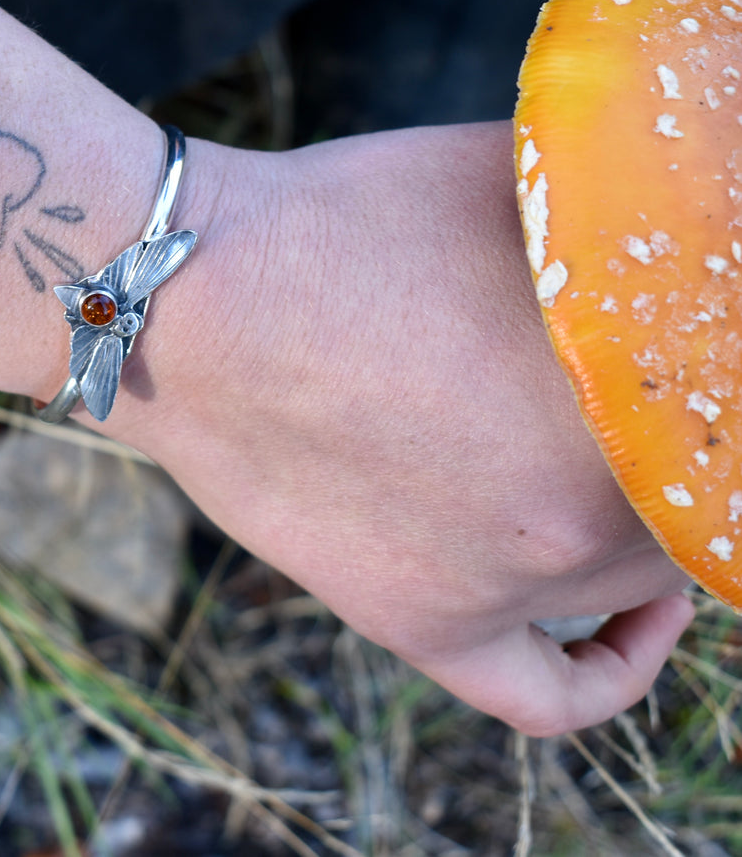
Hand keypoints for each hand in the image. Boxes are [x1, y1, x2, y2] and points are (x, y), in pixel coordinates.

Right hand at [102, 121, 694, 735]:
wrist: (182, 301)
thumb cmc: (340, 220)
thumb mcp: (514, 177)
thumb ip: (629, 217)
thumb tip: (686, 234)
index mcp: (628, 385)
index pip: (725, 425)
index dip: (711, 398)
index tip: (694, 371)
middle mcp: (586, 504)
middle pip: (694, 499)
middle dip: (679, 446)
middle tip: (648, 399)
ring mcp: (504, 579)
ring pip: (640, 574)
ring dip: (647, 522)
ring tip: (619, 466)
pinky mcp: (420, 621)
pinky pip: (552, 693)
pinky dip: (612, 672)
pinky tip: (636, 627)